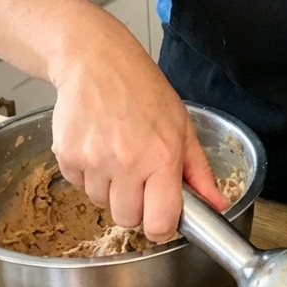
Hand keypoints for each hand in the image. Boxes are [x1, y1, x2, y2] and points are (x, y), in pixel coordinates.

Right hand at [49, 12, 226, 240]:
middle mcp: (126, 162)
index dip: (161, 224)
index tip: (161, 213)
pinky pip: (79, 187)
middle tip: (138, 174)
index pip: (159, 224)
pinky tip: (97, 145)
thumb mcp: (182, 126)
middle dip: (134, 205)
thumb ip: (199, 172)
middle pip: (128, 220)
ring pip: (101, 204)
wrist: (96, 61)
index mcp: (162, 157)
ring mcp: (93, 160)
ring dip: (110, 188)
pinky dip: (88, 174)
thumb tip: (219, 206)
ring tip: (116, 152)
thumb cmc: (144, 91)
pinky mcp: (66, 156)